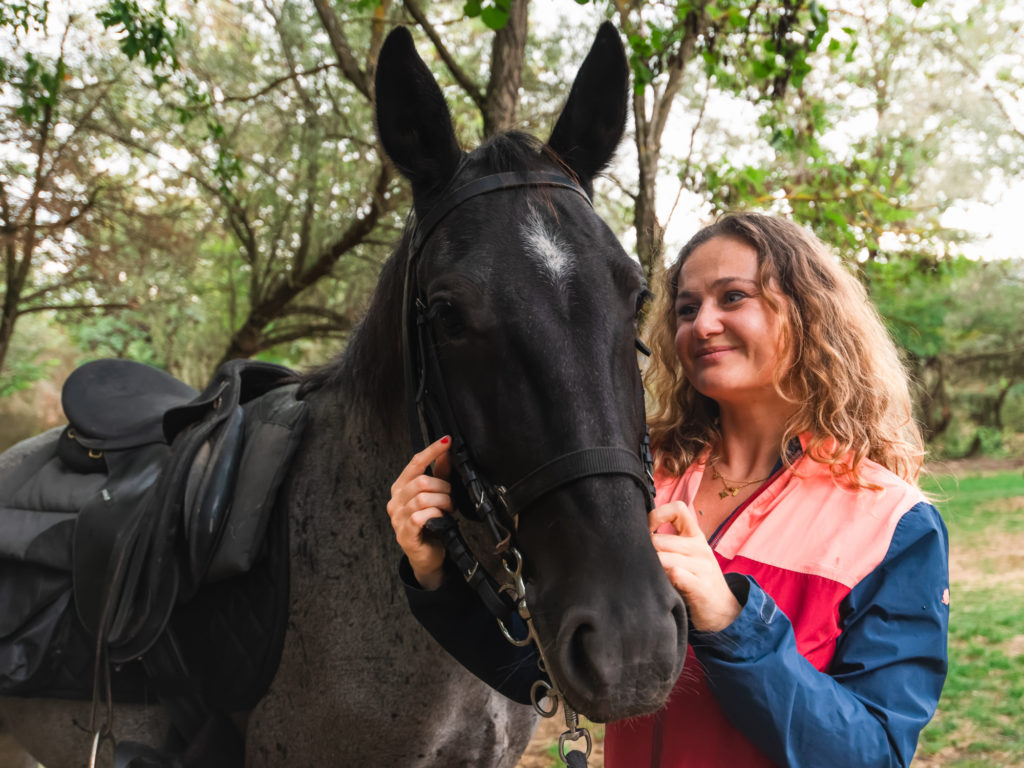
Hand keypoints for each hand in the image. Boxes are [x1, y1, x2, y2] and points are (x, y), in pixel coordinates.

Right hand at [386, 436, 452, 589]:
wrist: (427, 555)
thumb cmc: (431, 523)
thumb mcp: (437, 495)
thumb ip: (440, 474)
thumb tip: (446, 451)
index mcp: (401, 487)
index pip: (414, 463)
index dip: (431, 451)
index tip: (446, 441)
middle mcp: (395, 501)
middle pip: (420, 481)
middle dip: (443, 487)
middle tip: (451, 498)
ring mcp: (397, 518)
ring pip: (422, 498)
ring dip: (442, 502)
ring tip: (449, 509)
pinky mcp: (405, 534)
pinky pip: (421, 516)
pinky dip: (436, 515)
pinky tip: (441, 519)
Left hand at [649, 501, 741, 631]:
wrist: (723, 611)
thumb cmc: (696, 581)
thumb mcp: (687, 557)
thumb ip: (669, 544)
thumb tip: (635, 536)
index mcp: (695, 536)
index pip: (678, 508)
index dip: (657, 514)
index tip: (646, 530)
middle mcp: (700, 547)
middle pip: (660, 540)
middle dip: (645, 553)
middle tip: (640, 565)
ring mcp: (703, 566)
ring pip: (663, 557)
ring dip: (652, 568)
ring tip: (650, 578)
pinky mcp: (701, 586)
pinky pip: (675, 574)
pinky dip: (664, 580)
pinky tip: (662, 588)